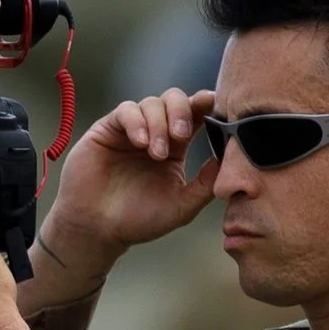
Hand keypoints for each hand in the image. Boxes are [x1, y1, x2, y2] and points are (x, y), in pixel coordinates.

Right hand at [34, 87, 220, 284]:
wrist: (98, 229)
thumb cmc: (138, 221)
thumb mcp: (181, 206)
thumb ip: (205, 183)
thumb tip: (229, 157)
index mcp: (175, 147)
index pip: (194, 116)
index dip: (204, 106)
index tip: (214, 104)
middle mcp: (154, 133)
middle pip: (174, 100)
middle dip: (182, 111)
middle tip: (182, 135)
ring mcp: (131, 129)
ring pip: (151, 103)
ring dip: (159, 124)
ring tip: (157, 154)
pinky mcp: (108, 129)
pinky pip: (126, 111)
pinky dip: (137, 122)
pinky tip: (140, 143)